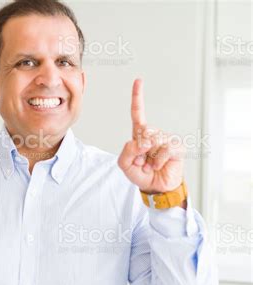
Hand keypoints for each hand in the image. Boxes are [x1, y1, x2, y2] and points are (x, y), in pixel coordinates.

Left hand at [118, 79, 185, 193]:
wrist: (155, 187)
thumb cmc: (140, 174)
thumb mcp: (124, 165)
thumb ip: (126, 152)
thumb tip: (141, 142)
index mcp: (139, 135)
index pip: (138, 113)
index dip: (138, 97)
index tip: (138, 80)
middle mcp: (154, 134)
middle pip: (144, 130)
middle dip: (138, 148)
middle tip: (140, 161)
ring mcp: (166, 140)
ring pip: (154, 140)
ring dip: (148, 157)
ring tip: (148, 165)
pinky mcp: (176, 147)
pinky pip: (165, 149)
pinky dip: (157, 160)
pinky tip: (157, 165)